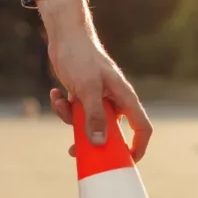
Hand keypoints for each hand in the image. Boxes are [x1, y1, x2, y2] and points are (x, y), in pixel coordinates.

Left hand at [38, 0, 151, 161]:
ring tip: (61, 102)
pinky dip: (63, 107)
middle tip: (75, 150)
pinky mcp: (83, 96)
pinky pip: (75, 113)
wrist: (65, 36)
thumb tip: (98, 143)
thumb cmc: (81, 57)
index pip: (142, 127)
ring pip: (89, 124)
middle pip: (111, 131)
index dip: (138, 146)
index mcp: (124, 97)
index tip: (128, 162)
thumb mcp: (87, 88)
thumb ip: (94, 116)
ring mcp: (98, 99)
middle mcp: (114, 100)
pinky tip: (56, 93)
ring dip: (71, 120)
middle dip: (92, 140)